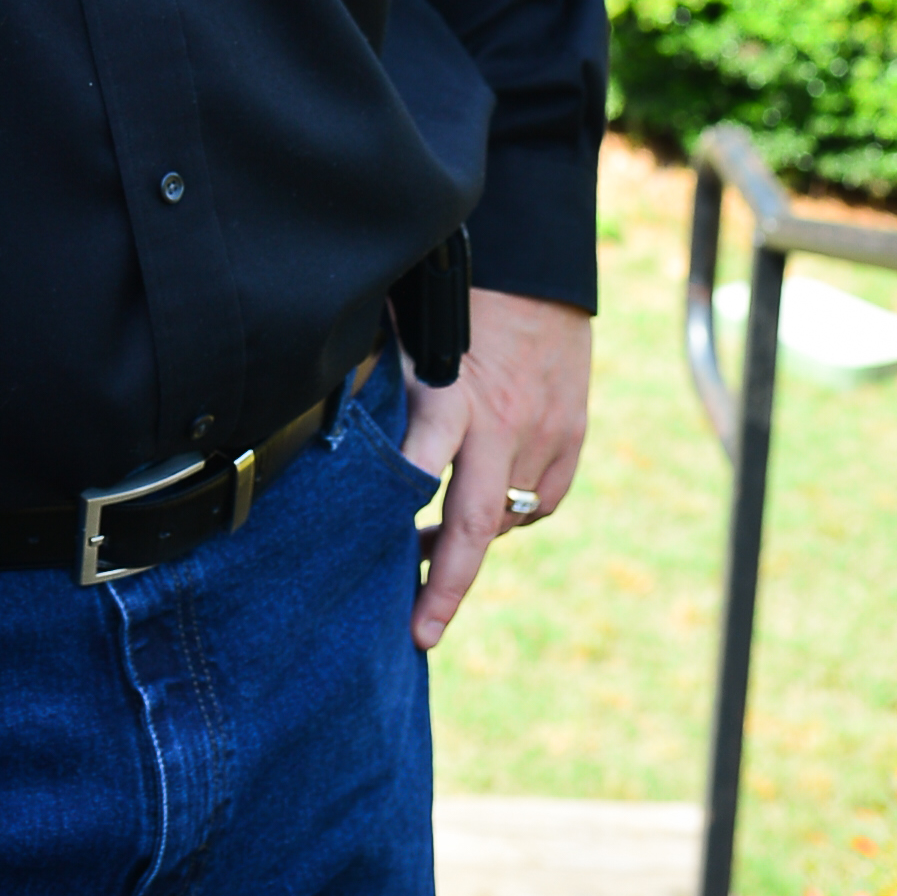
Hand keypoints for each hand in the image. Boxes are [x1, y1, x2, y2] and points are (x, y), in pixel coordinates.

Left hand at [400, 286, 590, 653]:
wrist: (539, 264)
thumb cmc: (459, 291)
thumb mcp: (406, 326)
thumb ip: (375, 374)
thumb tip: (325, 415)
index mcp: (454, 393)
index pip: (423, 461)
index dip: (399, 504)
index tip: (378, 547)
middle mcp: (503, 424)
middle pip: (474, 522)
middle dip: (447, 584)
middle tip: (422, 631)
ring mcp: (543, 435)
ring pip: (507, 518)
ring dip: (470, 543)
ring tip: (429, 555)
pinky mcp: (571, 437)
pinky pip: (541, 500)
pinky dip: (514, 515)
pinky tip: (486, 512)